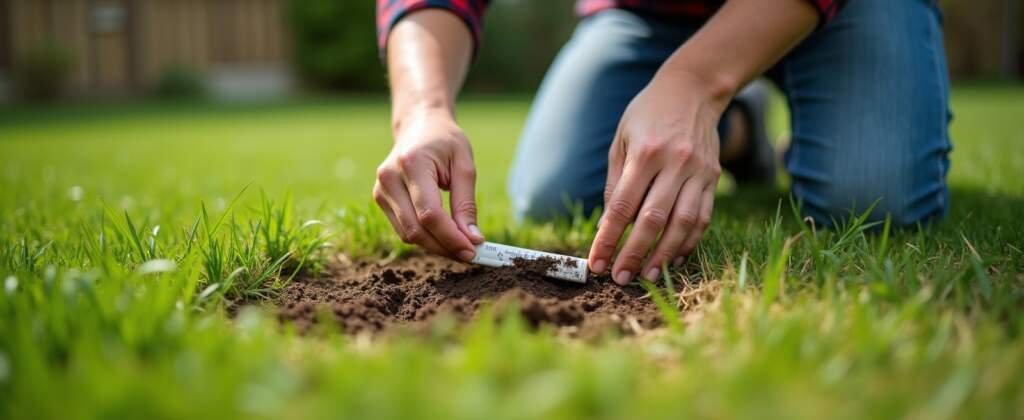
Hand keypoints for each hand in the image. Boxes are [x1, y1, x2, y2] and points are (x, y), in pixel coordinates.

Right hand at [374, 110, 484, 260]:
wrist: (419, 125)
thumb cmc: (445, 142)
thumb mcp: (464, 166)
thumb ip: (466, 204)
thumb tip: (472, 240)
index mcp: (411, 163)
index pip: (429, 214)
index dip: (451, 237)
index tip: (473, 250)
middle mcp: (389, 178)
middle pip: (415, 230)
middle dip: (444, 247)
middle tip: (470, 254)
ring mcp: (380, 190)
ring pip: (408, 235)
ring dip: (435, 246)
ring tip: (460, 245)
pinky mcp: (380, 199)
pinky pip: (403, 229)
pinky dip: (425, 237)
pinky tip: (443, 235)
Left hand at [588, 71, 725, 283]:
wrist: (693, 89)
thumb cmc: (647, 115)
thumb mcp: (621, 139)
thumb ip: (616, 182)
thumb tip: (610, 225)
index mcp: (645, 153)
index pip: (623, 206)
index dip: (608, 238)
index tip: (596, 262)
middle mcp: (674, 163)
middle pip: (653, 219)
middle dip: (635, 253)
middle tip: (620, 279)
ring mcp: (698, 171)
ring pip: (683, 223)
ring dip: (665, 254)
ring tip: (649, 276)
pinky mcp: (713, 177)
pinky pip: (703, 216)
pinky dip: (689, 241)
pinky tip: (674, 257)